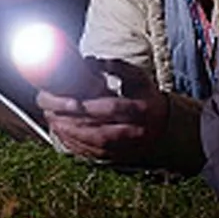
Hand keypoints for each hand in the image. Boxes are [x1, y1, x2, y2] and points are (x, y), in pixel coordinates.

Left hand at [36, 63, 167, 162]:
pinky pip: (96, 155)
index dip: (90, 106)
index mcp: (140, 109)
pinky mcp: (121, 157)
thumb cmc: (146, 95)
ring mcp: (128, 147)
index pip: (112, 109)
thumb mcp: (137, 77)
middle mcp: (135, 131)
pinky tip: (64, 136)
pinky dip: (78, 147)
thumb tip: (90, 60)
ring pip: (96, 146)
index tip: (70, 101)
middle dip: (75, 123)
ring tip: (55, 123)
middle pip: (101, 131)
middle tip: (54, 113)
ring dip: (73, 136)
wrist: (164, 124)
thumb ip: (117, 67)